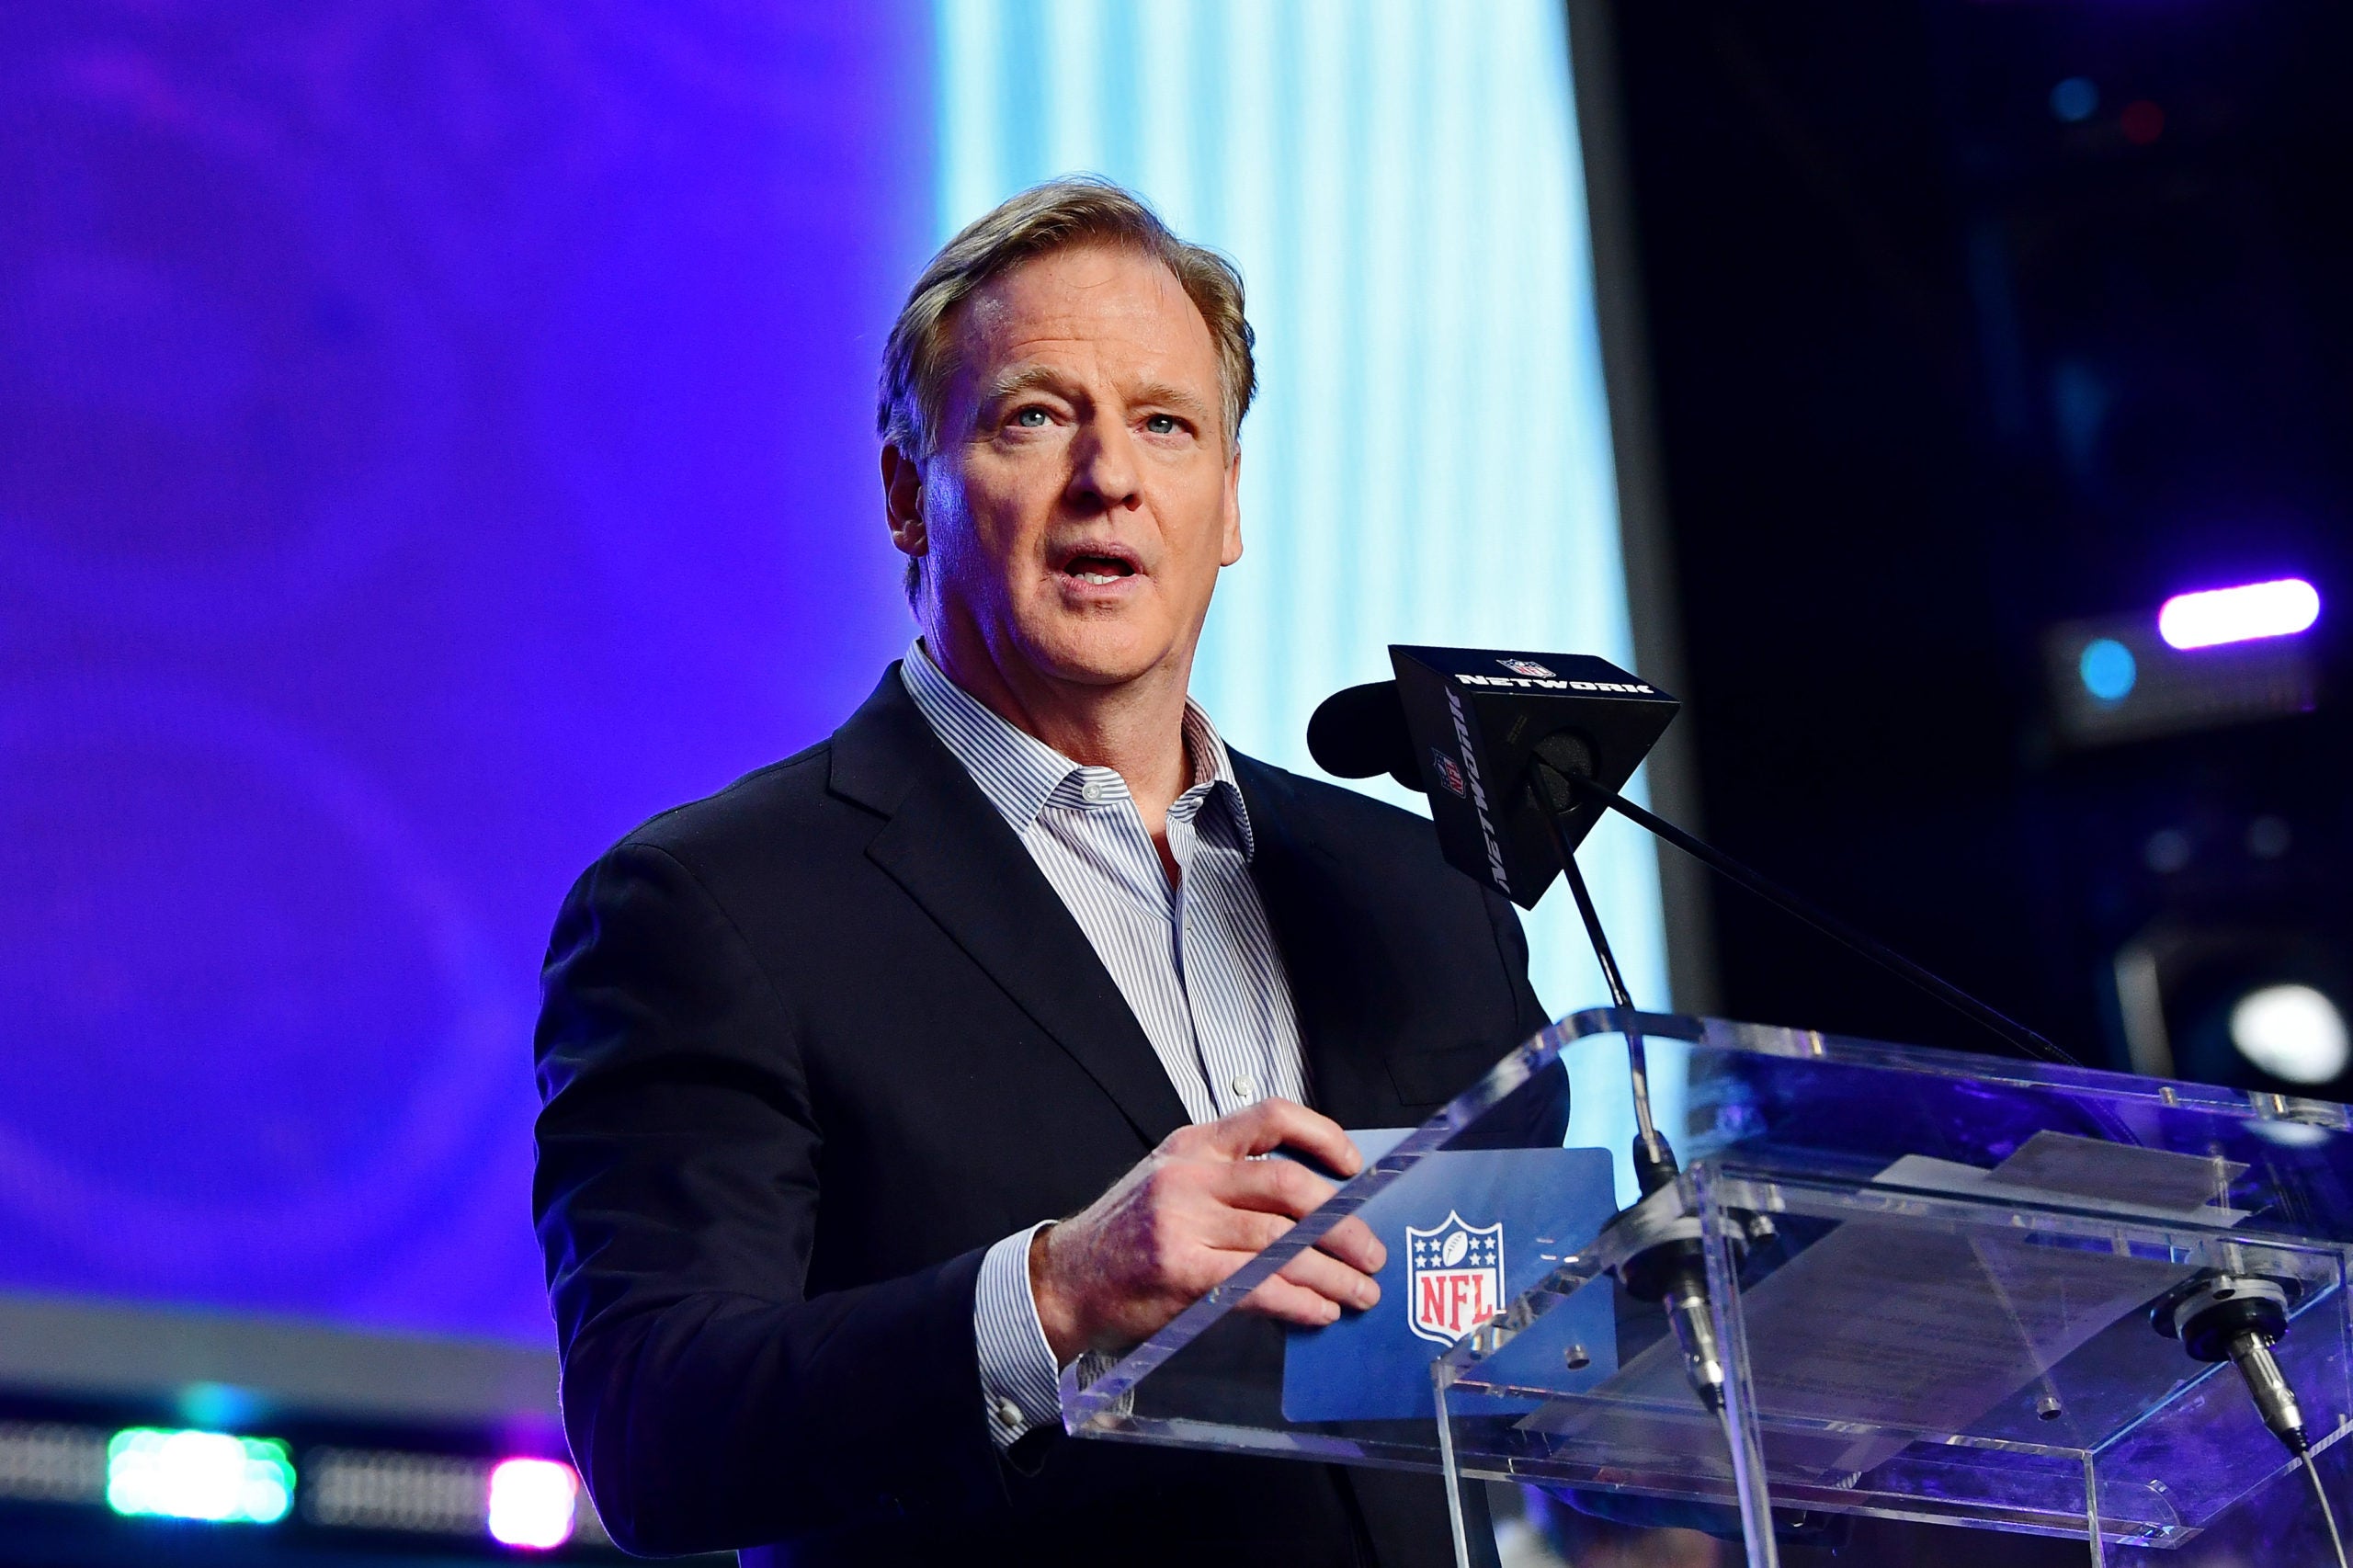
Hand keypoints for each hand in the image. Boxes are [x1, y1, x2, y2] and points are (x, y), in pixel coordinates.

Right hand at [1027, 1098, 1388, 1361]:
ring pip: (1282, 1241)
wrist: (1065, 1281)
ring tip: (1360, 1291)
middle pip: (1290, 1187)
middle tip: (1372, 1251)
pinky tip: (1320, 1311)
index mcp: (1192, 1145)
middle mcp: (1190, 1176)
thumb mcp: (1171, 1186)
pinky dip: (1299, 1299)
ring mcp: (1184, 1222)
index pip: (1269, 1117)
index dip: (1322, 1135)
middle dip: (1343, 1223)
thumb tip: (1313, 1210)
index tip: (1354, 1165)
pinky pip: (1258, 1284)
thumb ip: (1230, 1186)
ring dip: (1333, 1271)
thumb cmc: (1126, 1238)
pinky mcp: (1181, 1271)